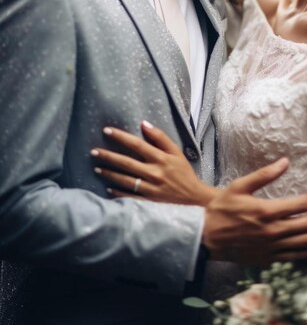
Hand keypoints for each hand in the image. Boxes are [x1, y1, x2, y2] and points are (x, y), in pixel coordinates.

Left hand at [91, 121, 216, 205]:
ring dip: (109, 173)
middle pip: (126, 162)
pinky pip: (129, 196)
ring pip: (124, 179)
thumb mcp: (177, 152)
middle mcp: (154, 173)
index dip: (121, 137)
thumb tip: (144, 124)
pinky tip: (107, 187)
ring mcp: (150, 188)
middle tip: (93, 151)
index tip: (106, 131)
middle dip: (108, 156)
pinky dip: (117, 192)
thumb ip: (160, 137)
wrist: (195, 198)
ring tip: (97, 167)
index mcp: (161, 158)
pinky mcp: (148, 201)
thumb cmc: (185, 173)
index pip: (137, 144)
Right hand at [203, 159, 306, 265]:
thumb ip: (264, 174)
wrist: (206, 236)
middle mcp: (272, 231)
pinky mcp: (268, 259)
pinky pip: (294, 257)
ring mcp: (271, 248)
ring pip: (304, 244)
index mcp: (266, 211)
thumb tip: (285, 162)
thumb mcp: (240, 186)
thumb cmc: (222, 208)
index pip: (300, 205)